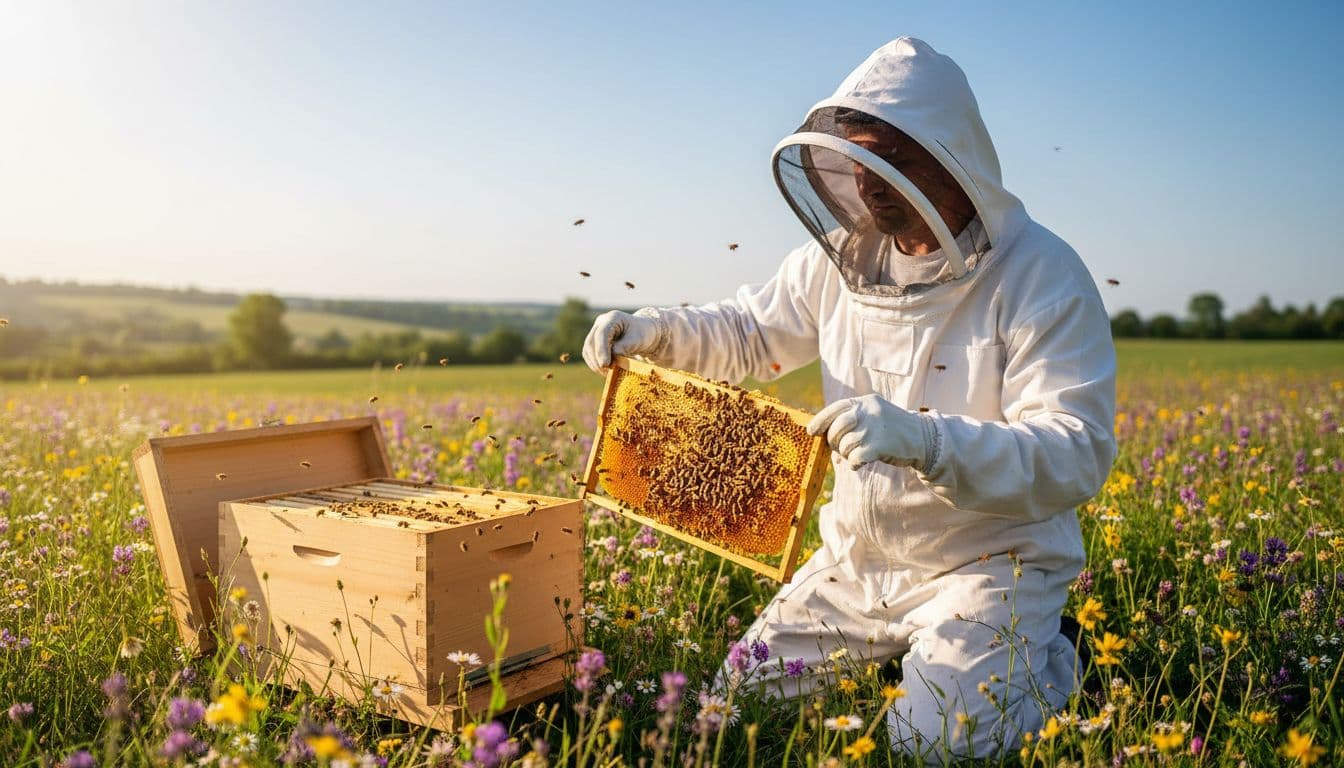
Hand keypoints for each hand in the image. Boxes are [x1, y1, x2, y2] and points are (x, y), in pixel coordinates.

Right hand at [582, 310, 661, 372]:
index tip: (605, 364)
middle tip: (607, 371)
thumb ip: (625, 346)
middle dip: (597, 359)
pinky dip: (595, 363)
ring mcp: (596, 331)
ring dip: (595, 363)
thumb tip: (613, 356)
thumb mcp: (638, 340)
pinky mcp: (595, 341)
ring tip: (607, 373)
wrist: (642, 332)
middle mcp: (601, 322)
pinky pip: (589, 354)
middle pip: (591, 342)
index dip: (601, 349)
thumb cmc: (642, 334)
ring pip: (587, 349)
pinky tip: (604, 371)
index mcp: (613, 318)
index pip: (602, 333)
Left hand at [807, 394, 929, 469]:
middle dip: (833, 442)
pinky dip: (853, 464)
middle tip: (840, 449)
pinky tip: (859, 464)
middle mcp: (868, 412)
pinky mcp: (879, 445)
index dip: (820, 420)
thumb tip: (826, 442)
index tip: (811, 431)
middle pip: (836, 429)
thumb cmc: (893, 431)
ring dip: (846, 455)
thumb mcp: (874, 418)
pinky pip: (854, 458)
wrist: (923, 439)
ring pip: (845, 445)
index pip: (836, 408)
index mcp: (865, 402)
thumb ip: (852, 424)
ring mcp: (874, 428)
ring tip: (856, 455)